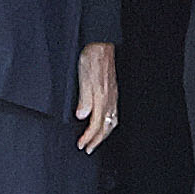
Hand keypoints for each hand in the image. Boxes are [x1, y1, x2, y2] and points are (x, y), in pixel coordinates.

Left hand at [74, 39, 117, 154]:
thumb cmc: (92, 58)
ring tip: (96, 141)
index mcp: (101, 98)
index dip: (88, 137)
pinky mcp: (113, 91)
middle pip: (105, 127)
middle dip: (97, 140)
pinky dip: (109, 123)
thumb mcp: (83, 78)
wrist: (101, 44)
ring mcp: (113, 96)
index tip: (81, 145)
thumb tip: (82, 116)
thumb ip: (84, 99)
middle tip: (88, 149)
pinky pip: (114, 113)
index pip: (95, 125)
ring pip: (111, 122)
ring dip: (103, 134)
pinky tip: (106, 122)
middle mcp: (109, 99)